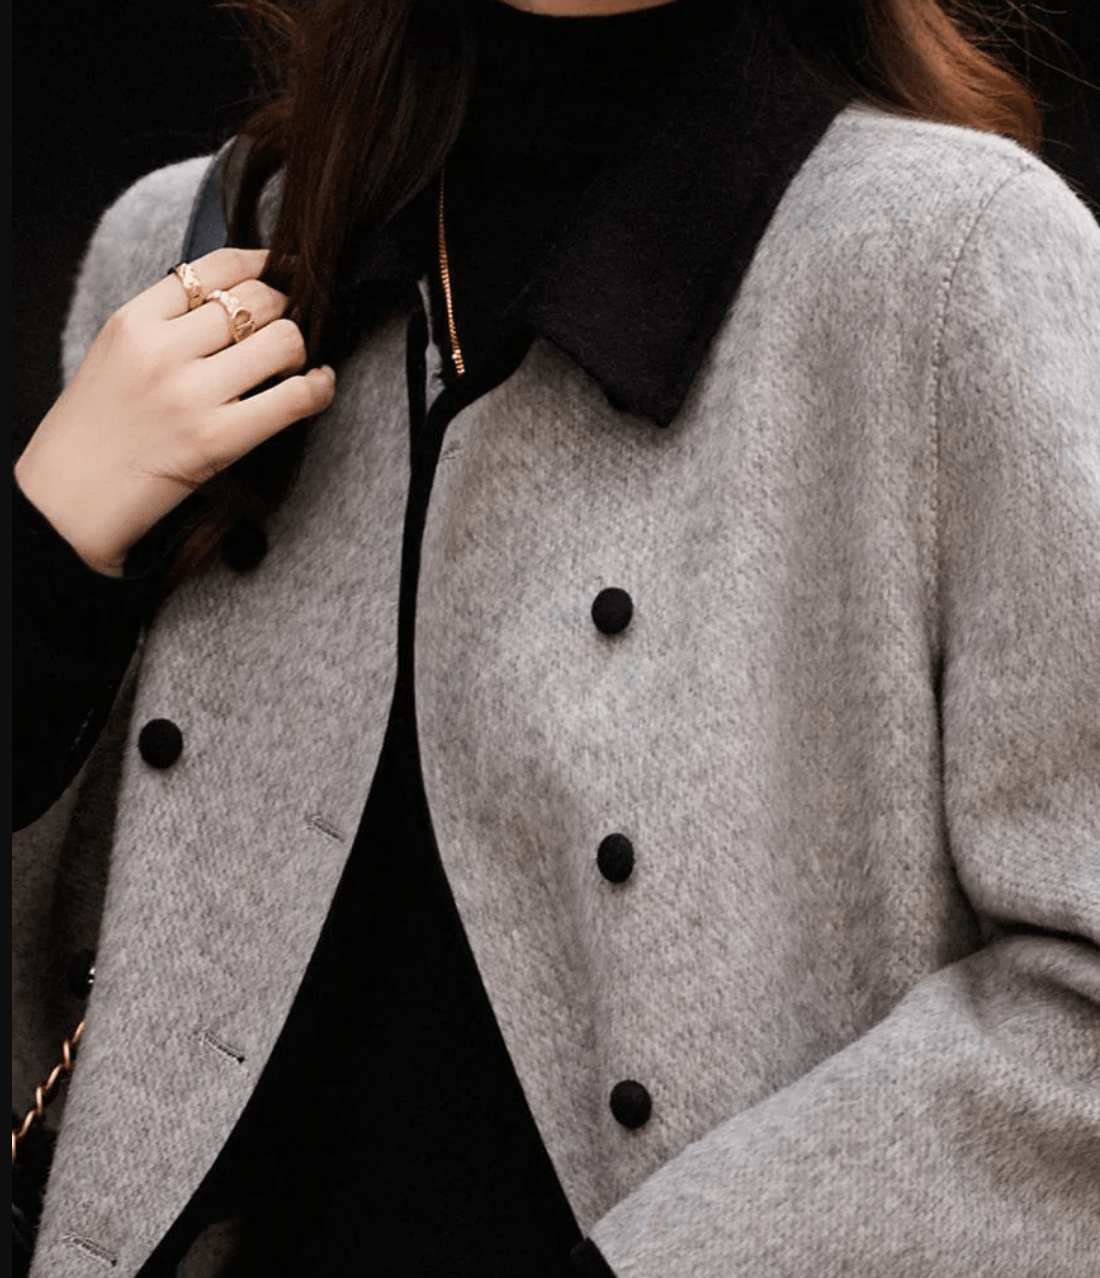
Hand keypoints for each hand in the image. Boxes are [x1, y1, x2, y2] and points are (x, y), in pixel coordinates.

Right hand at [14, 248, 335, 576]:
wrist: (67, 501)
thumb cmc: (95, 432)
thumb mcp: (115, 355)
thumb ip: (165, 324)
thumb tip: (236, 303)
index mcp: (134, 321)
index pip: (217, 265)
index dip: (265, 263)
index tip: (284, 270)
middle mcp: (163, 350)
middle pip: (259, 299)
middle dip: (286, 309)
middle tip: (289, 329)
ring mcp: (190, 394)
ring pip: (284, 340)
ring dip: (301, 349)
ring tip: (294, 365)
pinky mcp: (216, 439)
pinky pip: (295, 398)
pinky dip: (320, 388)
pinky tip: (320, 386)